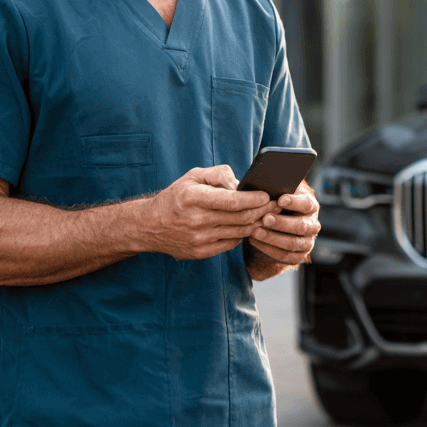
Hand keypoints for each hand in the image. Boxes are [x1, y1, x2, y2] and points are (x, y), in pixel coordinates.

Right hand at [136, 165, 275, 259]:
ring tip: (269, 215)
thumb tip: (240, 183)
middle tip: (277, 205)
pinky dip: (243, 234)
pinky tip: (250, 226)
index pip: (232, 201)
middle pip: (240, 218)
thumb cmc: (176, 196)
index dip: (254, 199)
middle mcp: (196, 221)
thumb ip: (219, 174)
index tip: (268, 195)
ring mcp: (198, 239)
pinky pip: (230, 243)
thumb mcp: (193, 176)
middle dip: (263, 211)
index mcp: (194, 198)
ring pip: (239, 232)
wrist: (149, 226)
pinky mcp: (200, 252)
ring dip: (257, 224)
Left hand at [246, 180, 320, 271]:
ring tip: (255, 231)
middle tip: (265, 218)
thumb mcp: (277, 192)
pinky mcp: (298, 256)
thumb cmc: (275, 203)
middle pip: (301, 225)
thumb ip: (275, 187)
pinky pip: (285, 256)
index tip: (280, 199)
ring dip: (273, 237)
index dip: (295, 202)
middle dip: (282, 222)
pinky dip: (268, 249)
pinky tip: (255, 241)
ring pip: (292, 243)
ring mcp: (307, 242)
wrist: (278, 225)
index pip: (307, 204)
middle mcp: (312, 224)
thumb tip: (264, 179)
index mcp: (310, 205)